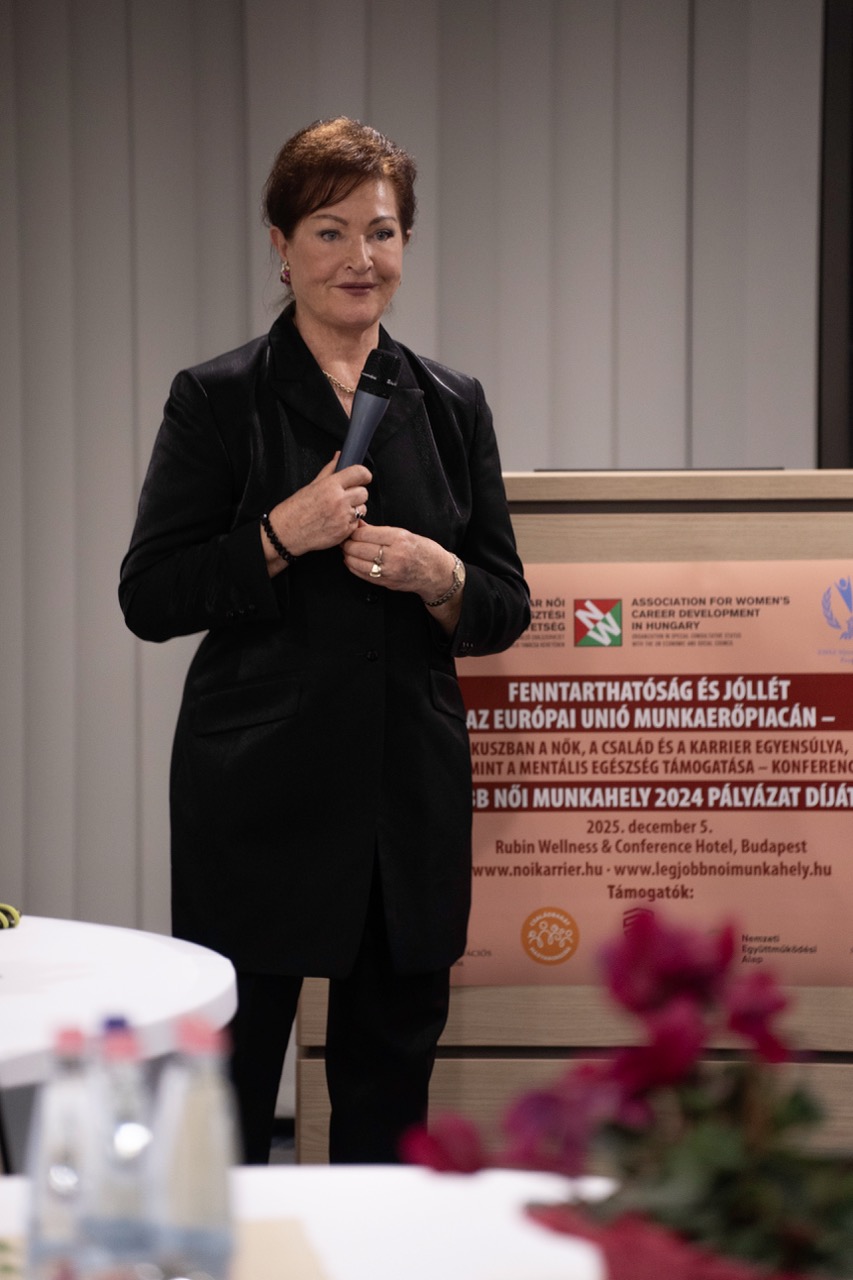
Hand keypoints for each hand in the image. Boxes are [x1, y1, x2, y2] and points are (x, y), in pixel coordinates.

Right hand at [263, 455, 370, 566]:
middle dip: (357, 493)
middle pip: (364, 492)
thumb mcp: (311, 485)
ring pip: (363, 509)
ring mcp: (343, 518)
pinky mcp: (344, 532)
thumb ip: (330, 470)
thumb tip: (339, 456)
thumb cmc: (295, 510)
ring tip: (339, 510)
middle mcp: (339, 501)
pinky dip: (350, 522)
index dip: (364, 474)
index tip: (363, 477)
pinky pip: (356, 523)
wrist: (286, 533)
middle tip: (346, 496)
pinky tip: (336, 521)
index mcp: (330, 486)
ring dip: (355, 509)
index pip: (360, 473)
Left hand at [342, 523, 456, 601]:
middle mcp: (393, 555)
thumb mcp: (405, 534)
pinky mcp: (386, 582)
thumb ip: (380, 531)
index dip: (354, 532)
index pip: (365, 533)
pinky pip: (362, 575)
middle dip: (347, 543)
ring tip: (347, 550)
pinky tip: (352, 562)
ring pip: (357, 562)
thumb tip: (359, 524)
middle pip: (358, 548)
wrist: (436, 573)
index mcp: (398, 538)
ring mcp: (389, 571)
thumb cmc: (423, 551)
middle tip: (345, 540)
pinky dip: (353, 567)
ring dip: (348, 556)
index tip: (351, 530)